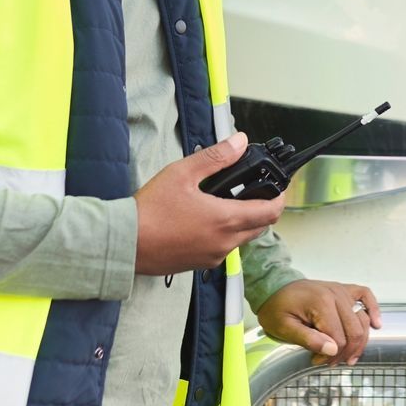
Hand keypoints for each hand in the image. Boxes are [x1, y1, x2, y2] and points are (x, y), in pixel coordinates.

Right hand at [134, 133, 286, 274]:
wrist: (125, 243)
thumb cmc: (150, 210)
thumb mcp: (183, 173)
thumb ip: (216, 157)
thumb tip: (239, 142)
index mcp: (226, 220)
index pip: (271, 212)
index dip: (280, 198)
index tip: (278, 187)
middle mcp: (224, 243)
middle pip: (260, 227)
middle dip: (262, 209)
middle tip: (251, 192)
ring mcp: (212, 256)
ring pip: (242, 239)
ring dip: (243, 223)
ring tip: (224, 203)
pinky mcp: (199, 264)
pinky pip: (223, 249)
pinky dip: (224, 235)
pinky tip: (204, 221)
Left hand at [257, 280, 381, 365]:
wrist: (274, 288)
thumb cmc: (277, 308)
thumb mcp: (284, 327)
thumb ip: (308, 339)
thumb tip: (332, 350)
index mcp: (321, 303)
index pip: (338, 339)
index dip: (331, 356)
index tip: (316, 361)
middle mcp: (335, 294)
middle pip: (354, 332)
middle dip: (345, 353)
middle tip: (330, 363)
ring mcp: (341, 291)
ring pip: (362, 321)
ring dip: (359, 342)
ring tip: (348, 357)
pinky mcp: (344, 289)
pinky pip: (365, 295)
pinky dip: (373, 309)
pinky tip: (376, 324)